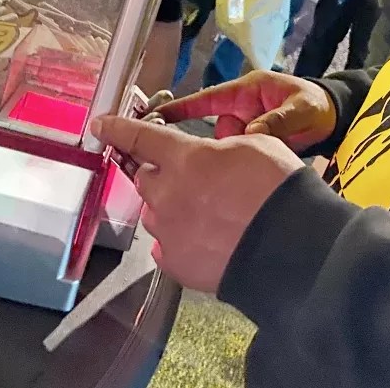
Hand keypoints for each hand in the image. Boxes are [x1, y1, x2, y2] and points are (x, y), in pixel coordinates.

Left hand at [91, 115, 303, 293]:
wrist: (289, 246)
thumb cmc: (277, 188)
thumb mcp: (256, 145)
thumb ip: (224, 144)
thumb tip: (214, 148)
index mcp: (185, 158)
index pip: (138, 138)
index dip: (117, 129)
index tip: (100, 125)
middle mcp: (167, 193)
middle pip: (145, 178)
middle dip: (161, 175)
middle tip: (191, 180)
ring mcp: (168, 231)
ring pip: (155, 214)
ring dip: (171, 209)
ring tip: (206, 216)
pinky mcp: (176, 263)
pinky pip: (166, 247)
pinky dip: (179, 240)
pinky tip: (205, 240)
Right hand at [153, 70, 337, 151]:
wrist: (334, 121)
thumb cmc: (316, 105)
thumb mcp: (301, 109)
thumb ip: (278, 120)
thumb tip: (252, 132)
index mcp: (247, 91)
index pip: (207, 99)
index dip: (180, 108)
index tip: (154, 118)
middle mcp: (241, 109)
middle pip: (216, 130)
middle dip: (224, 144)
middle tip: (243, 151)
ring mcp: (246, 128)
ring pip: (228, 147)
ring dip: (240, 156)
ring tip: (263, 156)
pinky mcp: (253, 145)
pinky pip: (240, 155)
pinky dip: (246, 163)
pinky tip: (258, 168)